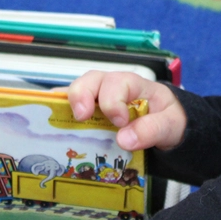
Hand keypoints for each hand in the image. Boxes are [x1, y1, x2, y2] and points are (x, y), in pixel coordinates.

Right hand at [64, 71, 186, 150]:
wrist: (168, 124)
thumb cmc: (168, 118)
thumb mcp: (170, 124)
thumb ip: (152, 130)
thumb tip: (124, 139)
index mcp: (134, 84)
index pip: (118, 84)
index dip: (113, 102)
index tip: (119, 122)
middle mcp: (112, 86)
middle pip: (91, 80)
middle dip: (82, 95)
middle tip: (82, 116)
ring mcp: (98, 97)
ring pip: (77, 90)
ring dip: (67, 103)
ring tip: (59, 120)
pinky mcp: (90, 109)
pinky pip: (70, 104)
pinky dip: (59, 110)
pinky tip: (50, 123)